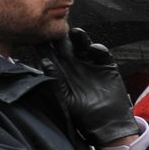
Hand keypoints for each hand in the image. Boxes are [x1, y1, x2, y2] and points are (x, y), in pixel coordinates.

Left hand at [24, 28, 139, 145]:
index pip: (50, 54)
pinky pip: (102, 53)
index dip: (45, 44)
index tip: (40, 33)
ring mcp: (91, 65)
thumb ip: (55, 80)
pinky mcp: (107, 67)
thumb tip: (44, 61)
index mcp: (61, 73)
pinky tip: (93, 48)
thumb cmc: (84, 116)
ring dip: (79, 37)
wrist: (109, 124)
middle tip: (58, 25)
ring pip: (83, 45)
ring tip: (76, 32)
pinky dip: (98, 48)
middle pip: (66, 45)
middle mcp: (74, 66)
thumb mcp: (64, 98)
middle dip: (62, 35)